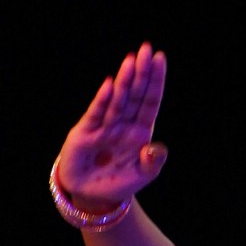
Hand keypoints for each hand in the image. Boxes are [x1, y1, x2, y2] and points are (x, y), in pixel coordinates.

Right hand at [57, 43, 167, 211]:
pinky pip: (96, 115)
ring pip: (117, 100)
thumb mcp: (143, 174)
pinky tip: (109, 85)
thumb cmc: (119, 181)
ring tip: (131, 61)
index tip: (159, 59)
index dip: (155, 82)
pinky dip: (102, 101)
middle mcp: (122, 123)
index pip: (150, 101)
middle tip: (146, 49)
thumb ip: (153, 162)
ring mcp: (104, 125)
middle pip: (134, 94)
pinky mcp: (86, 132)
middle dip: (140, 73)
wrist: (93, 196)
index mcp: (139, 130)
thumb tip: (155, 147)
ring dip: (124, 81)